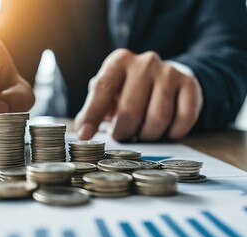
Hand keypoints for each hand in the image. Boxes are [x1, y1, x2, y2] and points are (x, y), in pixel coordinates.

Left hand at [75, 49, 202, 140]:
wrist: (165, 76)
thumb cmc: (129, 88)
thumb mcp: (109, 90)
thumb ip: (95, 106)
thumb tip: (84, 130)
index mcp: (119, 61)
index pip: (102, 89)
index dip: (92, 115)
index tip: (85, 135)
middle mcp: (145, 62)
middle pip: (131, 110)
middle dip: (124, 132)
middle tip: (122, 137)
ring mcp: (169, 72)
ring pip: (158, 119)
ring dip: (148, 135)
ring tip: (142, 133)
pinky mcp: (190, 84)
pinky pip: (184, 119)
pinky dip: (172, 133)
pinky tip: (165, 131)